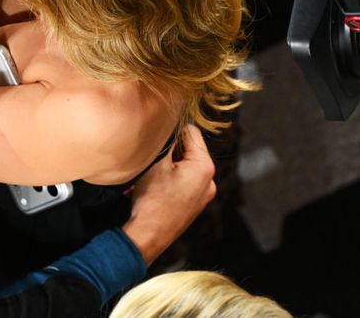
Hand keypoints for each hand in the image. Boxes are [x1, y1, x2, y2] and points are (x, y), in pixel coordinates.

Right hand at [121, 124, 215, 264]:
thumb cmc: (152, 199)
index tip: (155, 141)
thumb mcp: (156, 162)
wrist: (149, 236)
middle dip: (169, 152)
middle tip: (151, 161)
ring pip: (185, 166)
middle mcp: (210, 181)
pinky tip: (154, 187)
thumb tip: (168, 125)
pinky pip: (184, 182)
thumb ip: (166, 140)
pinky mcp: (195, 205)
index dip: (170, 132)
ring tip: (151, 177)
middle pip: (189, 150)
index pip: (190, 131)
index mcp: (205, 166)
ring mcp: (204, 195)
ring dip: (168, 166)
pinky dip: (169, 179)